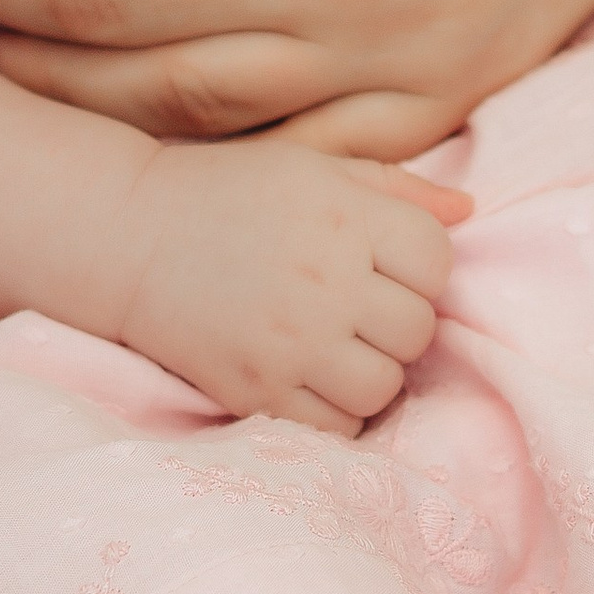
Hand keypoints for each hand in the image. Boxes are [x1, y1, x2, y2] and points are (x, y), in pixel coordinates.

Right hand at [108, 134, 467, 434]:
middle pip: (419, 330)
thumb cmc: (225, 192)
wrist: (125, 235)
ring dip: (370, 373)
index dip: (420, 268)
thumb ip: (395, 187)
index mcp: (346, 215)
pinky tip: (309, 380)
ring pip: (385, 386)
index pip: (439, 260)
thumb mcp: (312, 167)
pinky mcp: (257, 388)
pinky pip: (337, 426)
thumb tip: (468, 209)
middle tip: (354, 311)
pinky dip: (335, 412)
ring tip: (334, 349)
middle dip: (396, 324)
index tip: (383, 266)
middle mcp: (326, 278)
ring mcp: (291, 340)